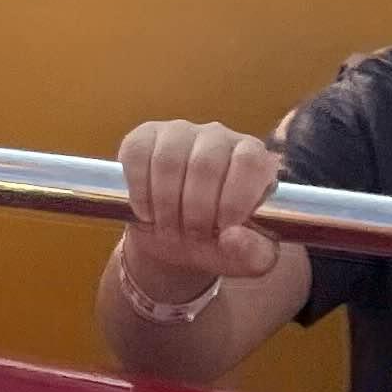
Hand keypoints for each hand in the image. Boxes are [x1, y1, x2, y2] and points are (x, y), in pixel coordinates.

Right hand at [116, 120, 284, 299]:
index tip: (224, 227)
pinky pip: (137, 154)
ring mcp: (180, 132)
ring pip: (168, 160)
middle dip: (195, 211)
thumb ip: (252, 252)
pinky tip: (147, 211)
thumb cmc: (220, 243)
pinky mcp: (146, 136)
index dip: (236, 196)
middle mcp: (219, 136)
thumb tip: (234, 237)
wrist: (178, 239)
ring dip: (166, 205)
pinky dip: (139, 191)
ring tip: (170, 227)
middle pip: (205, 164)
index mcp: (254, 159)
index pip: (250, 161)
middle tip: (193, 235)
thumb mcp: (246, 259)